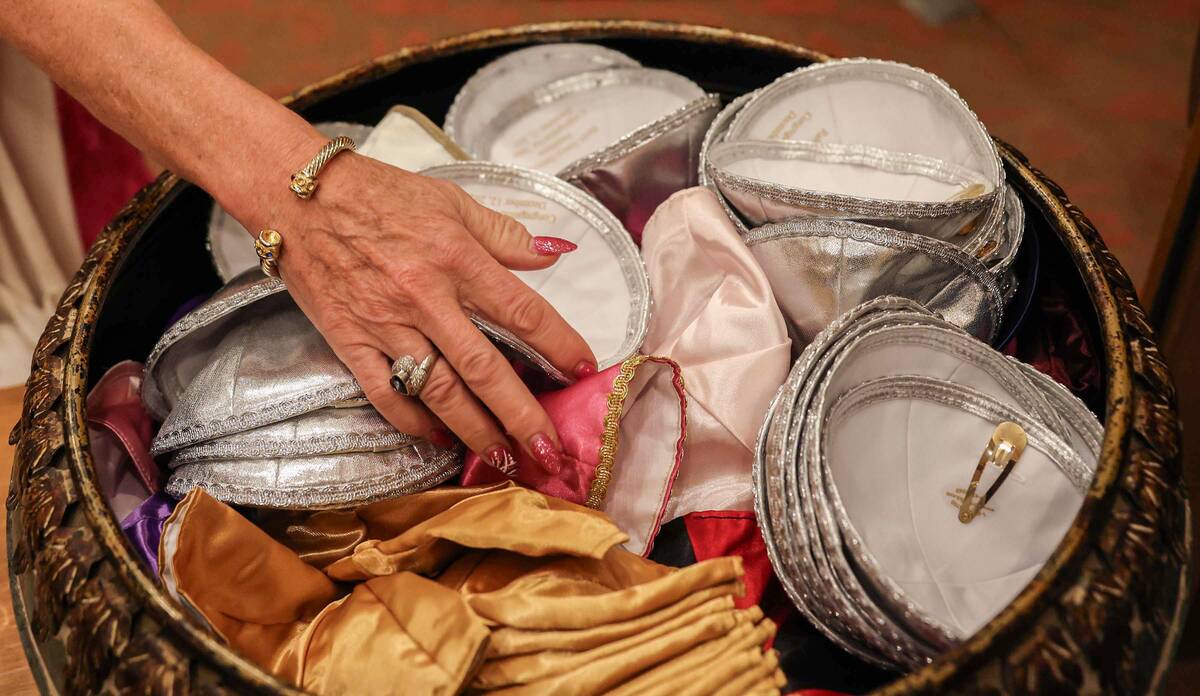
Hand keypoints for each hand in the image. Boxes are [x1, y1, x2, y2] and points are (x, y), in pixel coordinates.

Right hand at [270, 152, 596, 471]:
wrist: (300, 197)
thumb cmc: (379, 194)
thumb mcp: (451, 200)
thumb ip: (505, 233)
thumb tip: (555, 252)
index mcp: (457, 258)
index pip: (521, 311)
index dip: (558, 344)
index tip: (584, 370)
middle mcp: (425, 297)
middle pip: (484, 367)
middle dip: (521, 414)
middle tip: (549, 449)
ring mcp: (385, 325)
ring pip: (438, 390)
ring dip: (475, 430)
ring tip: (504, 459)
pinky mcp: (350, 341)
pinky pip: (385, 393)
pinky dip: (413, 421)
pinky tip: (439, 437)